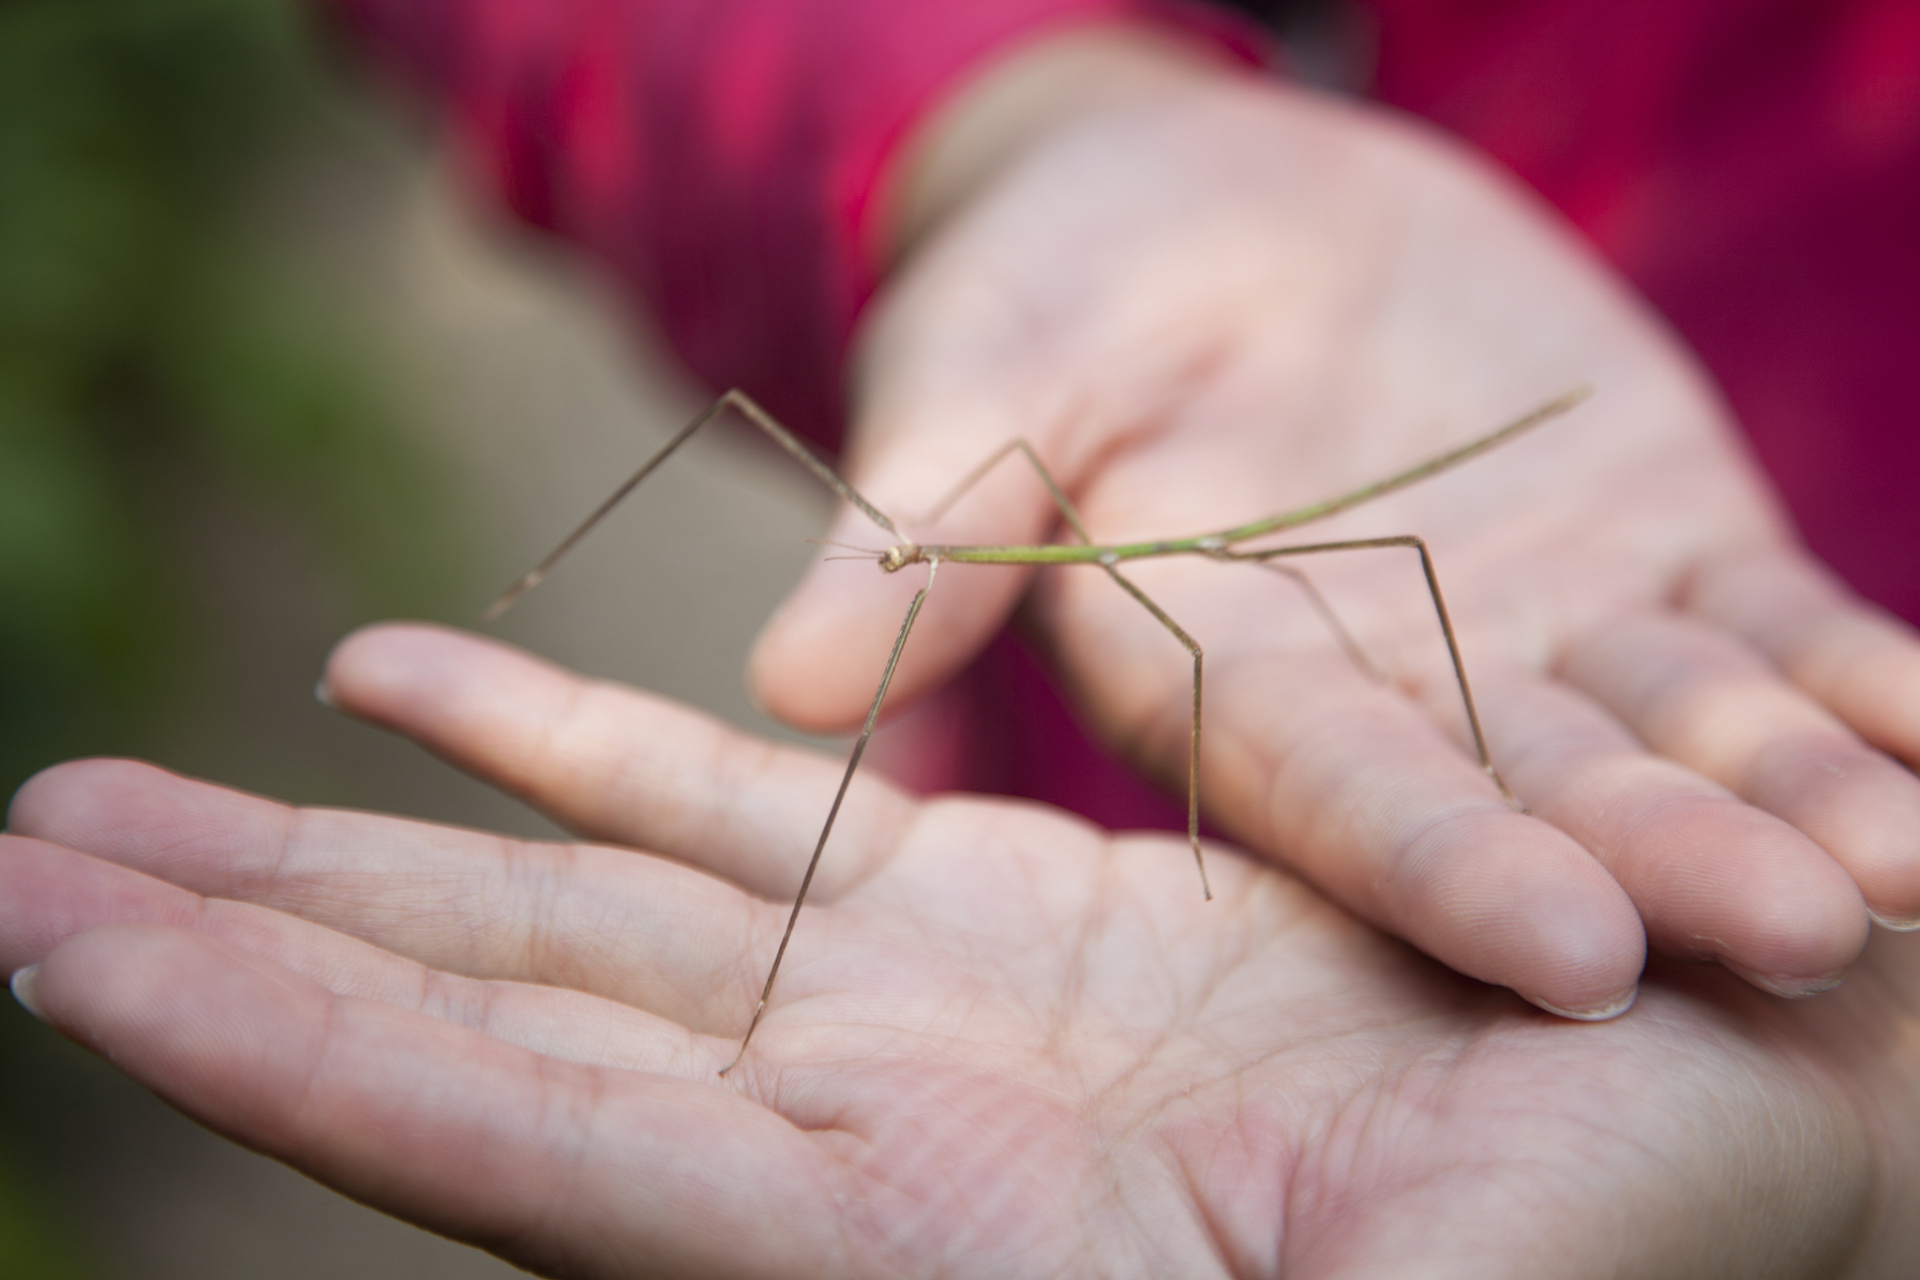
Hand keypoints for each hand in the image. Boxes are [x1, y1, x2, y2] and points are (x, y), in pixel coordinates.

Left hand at [6, 624, 1918, 1276]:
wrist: (1695, 1101)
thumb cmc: (1614, 1239)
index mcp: (927, 1264)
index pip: (533, 1152)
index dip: (297, 1055)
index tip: (68, 948)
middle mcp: (857, 1155)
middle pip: (487, 1037)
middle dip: (246, 954)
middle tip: (23, 858)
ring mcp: (896, 1026)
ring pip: (566, 920)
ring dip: (347, 855)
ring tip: (126, 794)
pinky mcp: (972, 929)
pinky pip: (726, 818)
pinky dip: (566, 749)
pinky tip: (408, 688)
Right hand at [745, 28, 1919, 1016]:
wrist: (1206, 211)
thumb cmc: (1059, 285)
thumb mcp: (980, 369)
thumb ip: (925, 524)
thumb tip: (790, 681)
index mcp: (1215, 671)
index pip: (1329, 789)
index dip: (1438, 862)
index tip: (1570, 948)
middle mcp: (1386, 687)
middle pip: (1529, 792)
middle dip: (1664, 864)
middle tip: (1810, 932)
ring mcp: (1529, 627)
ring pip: (1674, 731)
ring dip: (1800, 793)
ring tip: (1917, 860)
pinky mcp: (1646, 549)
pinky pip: (1778, 627)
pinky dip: (1866, 682)